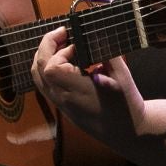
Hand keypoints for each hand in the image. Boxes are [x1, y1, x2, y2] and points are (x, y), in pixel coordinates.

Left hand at [31, 26, 142, 142]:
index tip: (76, 43)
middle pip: (38, 69)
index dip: (59, 50)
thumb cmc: (126, 104)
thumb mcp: (121, 75)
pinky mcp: (62, 107)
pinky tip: (63, 60)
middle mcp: (62, 98)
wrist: (127, 132)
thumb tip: (95, 34)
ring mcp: (60, 104)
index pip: (51, 67)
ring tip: (59, 44)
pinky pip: (45, 85)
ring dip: (44, 56)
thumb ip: (105, 53)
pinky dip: (47, 68)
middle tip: (62, 33)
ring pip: (38, 78)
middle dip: (47, 46)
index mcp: (76, 91)